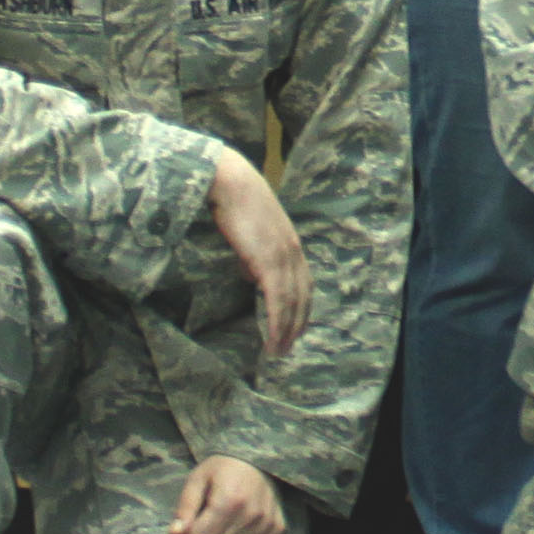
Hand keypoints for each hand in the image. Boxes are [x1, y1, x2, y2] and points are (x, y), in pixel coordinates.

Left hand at [168, 456, 286, 533]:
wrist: (259, 456)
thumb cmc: (223, 467)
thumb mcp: (197, 479)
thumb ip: (185, 507)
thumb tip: (175, 533)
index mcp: (230, 500)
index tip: (185, 524)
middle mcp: (252, 515)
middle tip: (202, 522)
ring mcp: (267, 524)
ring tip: (221, 520)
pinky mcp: (276, 529)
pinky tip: (238, 522)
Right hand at [207, 146, 309, 361]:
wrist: (230, 181)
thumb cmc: (235, 202)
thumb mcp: (250, 233)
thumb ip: (254, 255)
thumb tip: (250, 274)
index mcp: (290, 244)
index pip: (303, 284)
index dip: (301, 308)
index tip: (295, 328)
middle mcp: (293, 252)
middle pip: (302, 297)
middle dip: (297, 325)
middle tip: (287, 348)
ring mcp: (283, 257)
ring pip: (292, 303)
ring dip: (286, 331)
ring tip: (278, 351)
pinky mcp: (269, 261)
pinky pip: (277, 300)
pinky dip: (277, 322)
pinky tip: (273, 338)